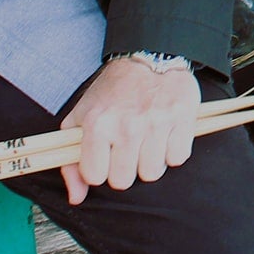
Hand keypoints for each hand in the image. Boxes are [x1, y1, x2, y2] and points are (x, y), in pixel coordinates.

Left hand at [59, 57, 201, 204]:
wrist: (151, 56)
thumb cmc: (114, 90)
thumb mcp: (82, 117)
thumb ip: (71, 160)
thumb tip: (76, 197)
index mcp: (97, 124)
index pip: (94, 176)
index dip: (99, 169)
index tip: (104, 156)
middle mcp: (126, 126)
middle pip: (123, 180)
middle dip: (124, 168)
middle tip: (127, 148)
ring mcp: (156, 123)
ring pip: (151, 173)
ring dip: (149, 162)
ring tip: (147, 141)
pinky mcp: (182, 119)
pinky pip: (177, 158)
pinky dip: (172, 151)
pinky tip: (165, 135)